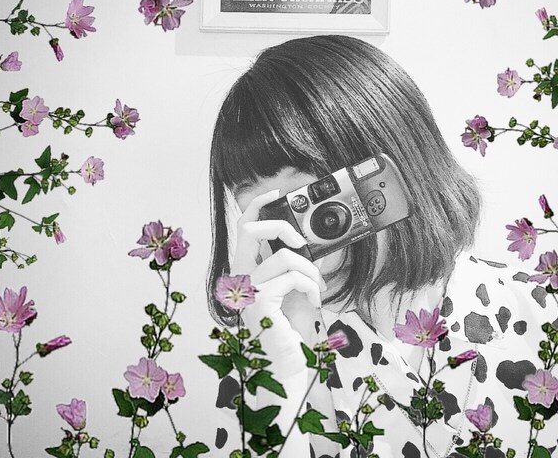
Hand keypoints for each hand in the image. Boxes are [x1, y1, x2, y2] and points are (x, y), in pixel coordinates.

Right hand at [231, 188, 326, 376]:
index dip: (257, 205)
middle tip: (300, 242)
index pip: (244, 228)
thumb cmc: (289, 328)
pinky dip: (311, 285)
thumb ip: (296, 265)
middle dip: (281, 227)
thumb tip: (309, 244)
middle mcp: (241, 277)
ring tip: (317, 286)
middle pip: (251, 230)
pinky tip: (315, 300)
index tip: (276, 193)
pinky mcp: (260, 302)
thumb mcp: (295, 288)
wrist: (287, 363)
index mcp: (247, 269)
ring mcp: (247, 290)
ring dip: (310, 269)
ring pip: (284, 256)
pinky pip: (292, 276)